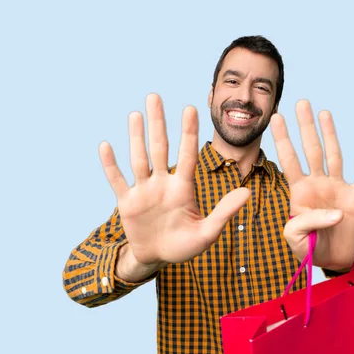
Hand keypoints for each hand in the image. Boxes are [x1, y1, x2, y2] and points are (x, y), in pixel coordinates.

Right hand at [99, 94, 250, 279]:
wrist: (157, 258)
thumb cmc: (184, 246)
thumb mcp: (207, 232)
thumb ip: (224, 212)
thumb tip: (247, 192)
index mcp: (183, 188)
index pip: (187, 155)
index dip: (188, 133)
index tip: (190, 108)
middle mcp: (163, 183)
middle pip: (160, 148)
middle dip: (158, 123)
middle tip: (154, 96)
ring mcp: (143, 191)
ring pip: (139, 159)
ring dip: (136, 137)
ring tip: (135, 114)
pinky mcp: (127, 202)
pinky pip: (117, 181)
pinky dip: (110, 165)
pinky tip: (105, 145)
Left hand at [271, 99, 353, 269]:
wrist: (332, 259)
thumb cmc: (310, 247)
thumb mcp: (296, 238)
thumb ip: (305, 223)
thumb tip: (333, 213)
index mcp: (299, 191)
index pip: (289, 160)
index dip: (282, 139)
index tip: (276, 117)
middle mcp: (317, 183)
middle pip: (311, 149)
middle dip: (304, 127)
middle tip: (300, 102)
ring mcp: (337, 187)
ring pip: (334, 155)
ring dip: (330, 133)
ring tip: (324, 112)